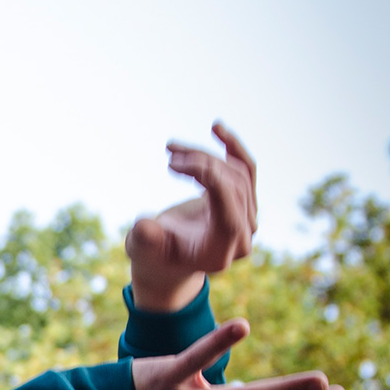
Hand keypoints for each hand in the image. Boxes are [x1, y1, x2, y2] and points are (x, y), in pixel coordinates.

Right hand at [127, 121, 256, 310]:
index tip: (174, 162)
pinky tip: (216, 128)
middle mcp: (242, 236)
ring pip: (237, 174)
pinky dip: (231, 148)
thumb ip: (145, 241)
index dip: (210, 179)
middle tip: (169, 153)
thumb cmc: (152, 255)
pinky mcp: (245, 203)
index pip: (230, 209)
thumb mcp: (141, 251)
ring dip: (204, 155)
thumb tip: (145, 227)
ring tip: (173, 148)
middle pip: (233, 186)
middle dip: (201, 163)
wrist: (167, 261)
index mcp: (221, 250)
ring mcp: (248, 219)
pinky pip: (246, 170)